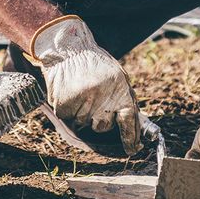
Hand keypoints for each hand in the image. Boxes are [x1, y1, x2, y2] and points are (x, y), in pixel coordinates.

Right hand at [28, 15, 141, 154]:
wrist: (68, 49)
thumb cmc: (94, 63)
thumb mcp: (117, 75)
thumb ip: (124, 97)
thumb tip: (134, 125)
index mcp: (119, 89)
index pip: (129, 120)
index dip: (131, 138)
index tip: (132, 149)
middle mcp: (102, 97)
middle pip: (104, 126)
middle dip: (100, 119)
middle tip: (93, 101)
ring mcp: (83, 102)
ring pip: (85, 123)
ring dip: (83, 112)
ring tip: (80, 92)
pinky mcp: (65, 106)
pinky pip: (69, 119)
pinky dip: (69, 110)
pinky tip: (70, 93)